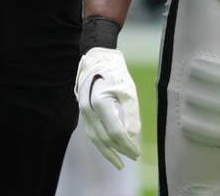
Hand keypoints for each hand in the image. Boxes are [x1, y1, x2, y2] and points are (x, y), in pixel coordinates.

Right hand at [75, 48, 141, 169]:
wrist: (96, 58)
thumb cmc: (115, 72)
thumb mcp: (128, 90)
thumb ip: (131, 113)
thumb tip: (133, 135)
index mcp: (101, 102)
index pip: (116, 132)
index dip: (127, 146)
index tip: (137, 154)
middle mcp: (88, 109)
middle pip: (103, 138)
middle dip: (118, 151)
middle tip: (131, 159)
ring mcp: (83, 111)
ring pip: (94, 137)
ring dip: (107, 151)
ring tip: (118, 162)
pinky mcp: (83, 111)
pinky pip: (91, 131)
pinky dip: (100, 141)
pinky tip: (109, 147)